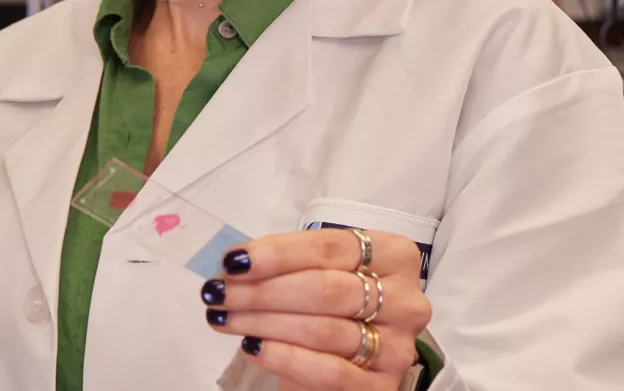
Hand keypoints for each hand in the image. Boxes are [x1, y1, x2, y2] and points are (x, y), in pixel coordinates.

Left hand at [199, 229, 430, 390]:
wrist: (344, 358)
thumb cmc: (327, 303)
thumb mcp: (314, 272)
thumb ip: (285, 264)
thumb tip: (234, 264)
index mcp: (394, 255)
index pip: (329, 247)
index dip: (276, 254)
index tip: (232, 261)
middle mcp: (406, 299)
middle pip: (325, 289)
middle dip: (262, 291)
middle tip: (217, 293)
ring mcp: (399, 345)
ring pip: (322, 330)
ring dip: (263, 322)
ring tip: (223, 318)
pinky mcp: (383, 385)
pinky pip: (330, 371)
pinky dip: (285, 357)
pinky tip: (252, 346)